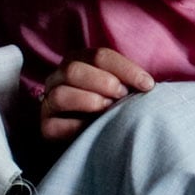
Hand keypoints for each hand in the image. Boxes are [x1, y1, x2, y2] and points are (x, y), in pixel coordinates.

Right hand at [37, 46, 154, 140]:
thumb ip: (129, 82)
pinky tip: (94, 128)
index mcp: (79, 61)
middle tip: (123, 97)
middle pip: (73, 69)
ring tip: (108, 110)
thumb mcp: (121, 90)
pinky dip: (77, 126)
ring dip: (90, 101)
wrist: (94, 139)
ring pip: (60, 94)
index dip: (126, 69)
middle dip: (104, 82)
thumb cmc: (112, 108)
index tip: (148, 85)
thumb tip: (148, 84)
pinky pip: (55, 124)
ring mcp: (48, 102)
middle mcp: (58, 78)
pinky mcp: (46, 127)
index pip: (99, 56)